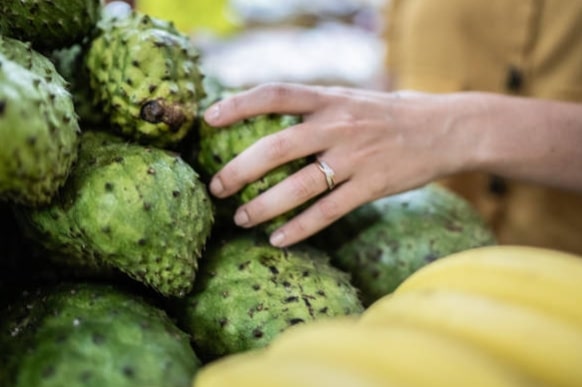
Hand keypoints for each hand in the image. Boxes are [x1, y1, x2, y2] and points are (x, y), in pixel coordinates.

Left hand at [203, 83, 475, 246]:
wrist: (445, 128)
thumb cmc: (388, 115)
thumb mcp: (350, 99)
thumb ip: (314, 108)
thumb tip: (269, 117)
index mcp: (330, 98)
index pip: (276, 94)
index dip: (238, 104)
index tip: (208, 119)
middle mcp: (339, 125)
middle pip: (278, 146)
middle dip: (240, 169)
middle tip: (216, 188)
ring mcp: (357, 157)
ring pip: (300, 186)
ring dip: (264, 206)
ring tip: (240, 219)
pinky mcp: (373, 186)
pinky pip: (329, 212)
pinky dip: (300, 228)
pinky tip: (278, 240)